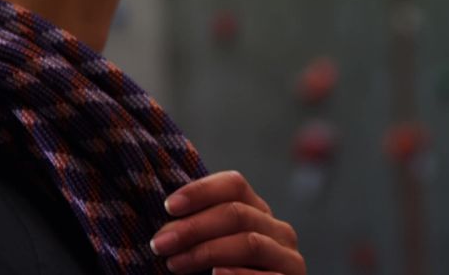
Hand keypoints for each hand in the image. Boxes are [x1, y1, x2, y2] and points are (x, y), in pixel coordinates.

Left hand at [150, 170, 305, 274]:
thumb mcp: (210, 249)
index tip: (169, 207)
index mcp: (257, 212)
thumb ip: (198, 233)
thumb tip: (165, 226)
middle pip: (237, 213)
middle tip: (160, 243)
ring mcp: (288, 258)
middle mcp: (277, 230)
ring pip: (250, 243)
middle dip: (193, 227)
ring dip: (207, 252)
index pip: (234, 185)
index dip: (201, 191)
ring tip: (175, 263)